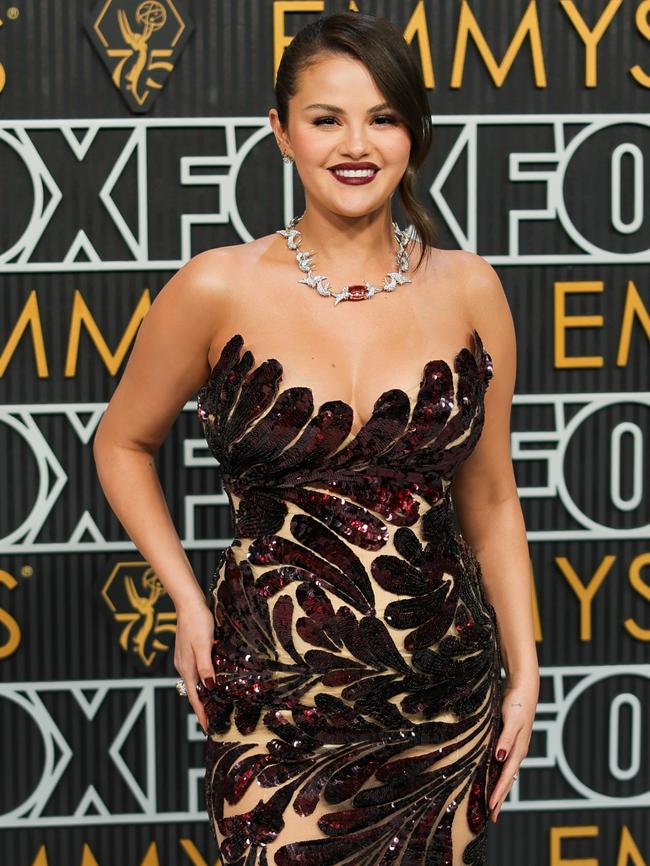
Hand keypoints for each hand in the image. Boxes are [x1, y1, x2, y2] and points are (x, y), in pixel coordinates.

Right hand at [173, 600, 215, 735]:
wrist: (188, 604)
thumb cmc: (198, 622)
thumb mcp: (204, 645)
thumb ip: (205, 666)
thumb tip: (209, 687)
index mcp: (187, 668)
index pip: (195, 697)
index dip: (201, 713)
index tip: (206, 729)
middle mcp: (183, 666)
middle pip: (193, 692)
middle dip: (201, 707)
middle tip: (212, 721)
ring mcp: (183, 659)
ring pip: (193, 682)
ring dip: (201, 694)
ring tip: (211, 705)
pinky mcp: (186, 652)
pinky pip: (193, 672)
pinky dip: (201, 681)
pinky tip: (208, 680)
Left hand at [488, 675, 538, 821]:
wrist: (524, 688)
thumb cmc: (517, 704)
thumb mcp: (510, 721)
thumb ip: (505, 739)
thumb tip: (500, 758)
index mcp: (518, 750)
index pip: (506, 777)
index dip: (498, 793)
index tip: (491, 809)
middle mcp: (518, 751)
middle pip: (508, 780)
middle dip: (500, 799)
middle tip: (493, 817)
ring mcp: (516, 747)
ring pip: (507, 773)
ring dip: (501, 789)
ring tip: (495, 804)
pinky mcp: (512, 740)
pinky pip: (506, 764)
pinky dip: (502, 775)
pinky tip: (498, 777)